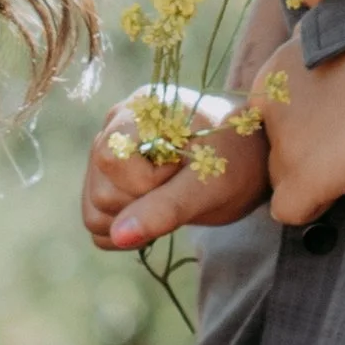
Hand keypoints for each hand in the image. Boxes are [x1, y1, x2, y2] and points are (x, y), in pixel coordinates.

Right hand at [81, 88, 272, 249]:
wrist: (249, 161)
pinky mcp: (107, 180)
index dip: (145, 181)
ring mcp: (107, 154)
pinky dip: (125, 231)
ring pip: (94, 210)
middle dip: (144, 204)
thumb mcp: (211, 184)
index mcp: (141, 110)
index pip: (111, 158)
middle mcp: (115, 125)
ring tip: (171, 199)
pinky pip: (96, 222)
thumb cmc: (237, 162)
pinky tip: (155, 214)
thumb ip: (166, 206)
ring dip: (134, 219)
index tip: (182, 172)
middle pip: (100, 189)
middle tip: (181, 188)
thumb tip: (120, 234)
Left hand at [256, 33, 344, 223]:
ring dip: (311, 176)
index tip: (341, 119)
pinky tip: (337, 197)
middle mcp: (271, 104)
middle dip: (306, 150)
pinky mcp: (300, 177)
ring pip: (280, 177)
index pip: (272, 110)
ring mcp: (283, 142)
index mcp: (279, 70)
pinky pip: (288, 209)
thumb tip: (319, 80)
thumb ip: (322, 67)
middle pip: (276, 144)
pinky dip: (310, 209)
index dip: (307, 121)